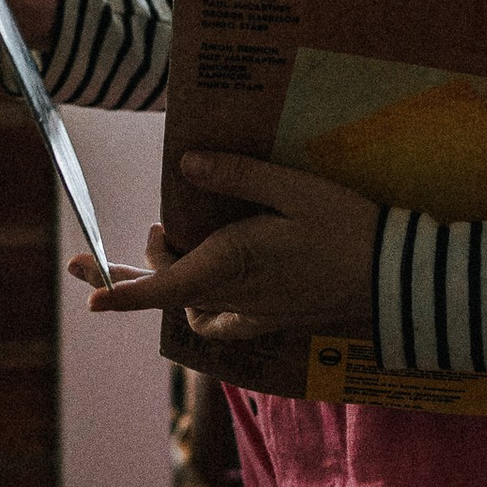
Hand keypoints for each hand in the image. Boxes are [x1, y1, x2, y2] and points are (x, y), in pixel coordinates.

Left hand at [79, 152, 383, 342]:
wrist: (396, 279)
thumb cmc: (347, 228)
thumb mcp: (294, 189)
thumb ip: (239, 176)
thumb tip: (186, 166)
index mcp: (232, 262)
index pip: (163, 286)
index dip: (121, 292)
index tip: (89, 299)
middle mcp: (235, 294)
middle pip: (171, 290)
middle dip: (147, 264)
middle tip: (154, 227)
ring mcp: (254, 313)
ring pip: (194, 304)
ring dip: (177, 281)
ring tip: (180, 244)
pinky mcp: (272, 319)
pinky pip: (223, 319)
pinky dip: (206, 302)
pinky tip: (215, 280)